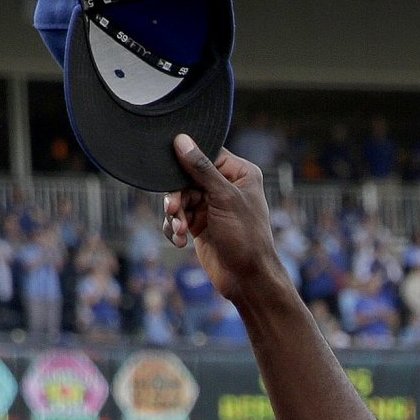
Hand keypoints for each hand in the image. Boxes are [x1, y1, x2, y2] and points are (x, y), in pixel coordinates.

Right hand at [162, 136, 283, 312]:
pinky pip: (179, 218)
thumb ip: (201, 169)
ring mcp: (212, 206)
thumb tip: (181, 139)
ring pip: (180, 199)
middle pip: (187, 178)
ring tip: (181, 231)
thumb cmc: (245, 237)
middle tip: (173, 209)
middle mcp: (226, 186)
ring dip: (176, 215)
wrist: (247, 279)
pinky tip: (180, 241)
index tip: (173, 174)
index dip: (186, 164)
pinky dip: (175, 228)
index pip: (205, 154)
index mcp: (240, 173)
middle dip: (178, 196)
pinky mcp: (201, 224)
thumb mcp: (224, 198)